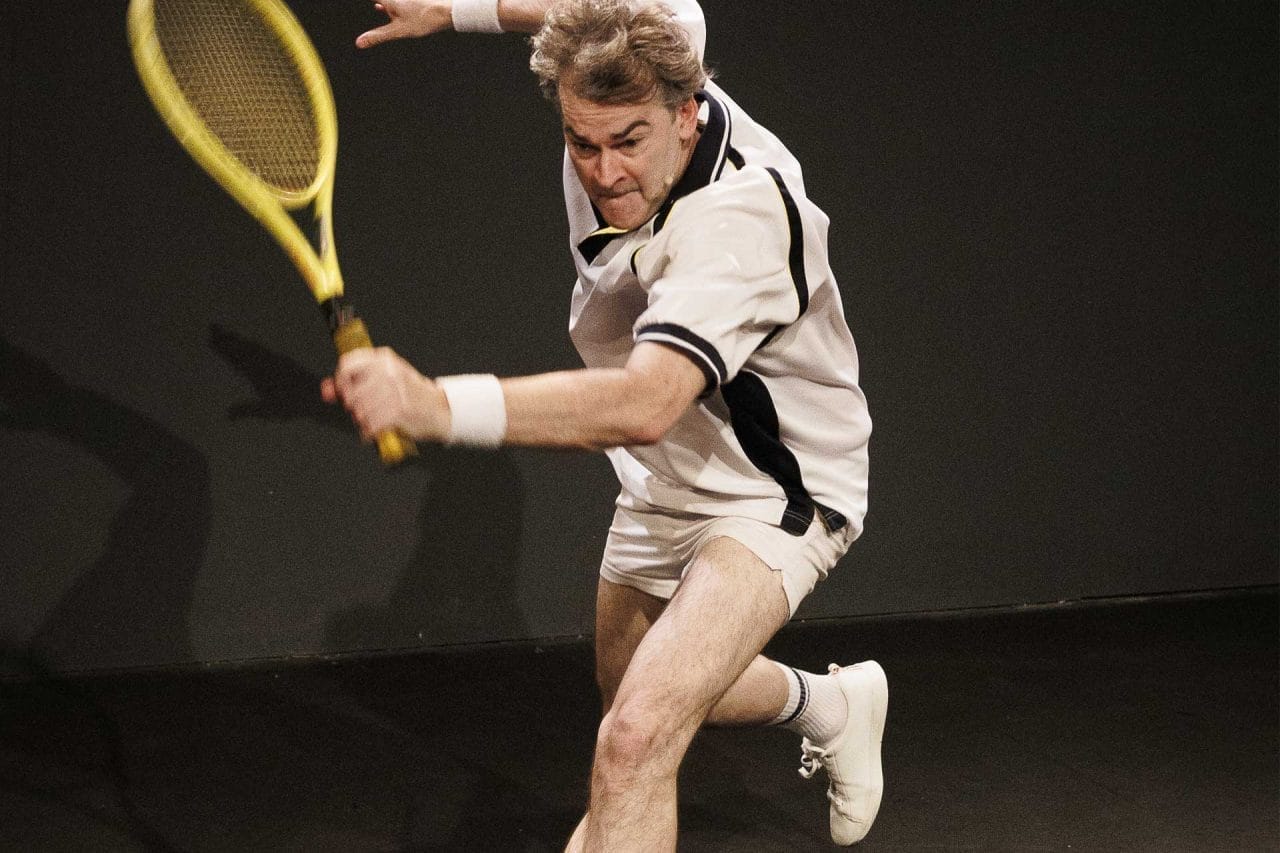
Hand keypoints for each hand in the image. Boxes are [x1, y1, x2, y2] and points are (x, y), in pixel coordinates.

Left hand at [322, 347, 447, 442]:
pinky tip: (377, 429)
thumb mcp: (384, 380)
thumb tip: (326, 390)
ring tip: (376, 419)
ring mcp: (393, 391)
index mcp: (384, 359)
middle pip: (350, 394)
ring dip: (363, 421)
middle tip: (366, 409)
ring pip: (358, 411)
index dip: (341, 381)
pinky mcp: (398, 411)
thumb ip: (352, 383)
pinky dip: (370, 432)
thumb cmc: (409, 395)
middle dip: (354, 407)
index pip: (347, 365)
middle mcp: (388, 371)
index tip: (345, 391)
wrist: (440, 410)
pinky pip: (369, 425)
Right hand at [356, 0, 452, 48]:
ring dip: (382, 4)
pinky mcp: (414, 1)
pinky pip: (398, 2)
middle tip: (373, 8)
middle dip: (377, 4)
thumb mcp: (399, 31)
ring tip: (376, 7)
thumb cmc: (425, 19)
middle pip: (382, 1)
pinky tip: (386, 8)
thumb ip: (378, 36)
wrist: (447, 12)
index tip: (370, 7)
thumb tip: (359, 42)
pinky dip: (390, 5)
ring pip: (390, 2)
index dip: (373, 4)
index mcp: (390, 0)